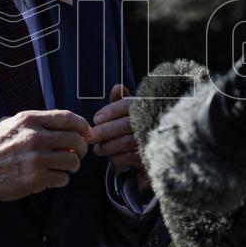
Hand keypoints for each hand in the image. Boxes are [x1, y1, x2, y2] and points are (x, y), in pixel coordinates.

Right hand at [0, 110, 91, 212]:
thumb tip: (59, 123)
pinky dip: (62, 178)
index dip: (82, 125)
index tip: (87, 132)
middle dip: (81, 147)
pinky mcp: (36, 179)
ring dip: (73, 165)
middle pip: (75, 140)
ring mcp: (36, 159)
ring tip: (65, 166)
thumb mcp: (7, 124)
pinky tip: (52, 177)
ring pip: (72, 161)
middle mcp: (34, 137)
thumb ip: (32, 122)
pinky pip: (63, 178)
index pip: (67, 117)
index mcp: (28, 120)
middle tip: (78, 152)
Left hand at [92, 84, 152, 198]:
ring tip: (98, 149)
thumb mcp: (129, 113)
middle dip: (105, 131)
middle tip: (91, 137)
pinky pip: (131, 157)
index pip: (127, 105)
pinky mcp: (151, 156)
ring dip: (109, 146)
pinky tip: (111, 158)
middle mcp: (151, 121)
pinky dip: (117, 158)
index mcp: (146, 107)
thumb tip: (117, 88)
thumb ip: (120, 101)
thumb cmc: (136, 129)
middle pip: (125, 124)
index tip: (96, 119)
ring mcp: (152, 139)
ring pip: (127, 141)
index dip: (111, 111)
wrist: (154, 153)